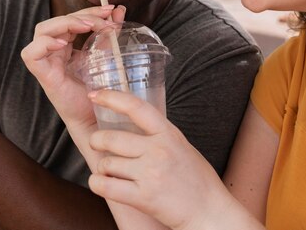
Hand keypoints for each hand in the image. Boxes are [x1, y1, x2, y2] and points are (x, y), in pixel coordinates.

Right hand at [21, 5, 124, 131]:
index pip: (70, 19)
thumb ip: (110, 34)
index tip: (110, 10)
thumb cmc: (98, 91)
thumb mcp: (106, 56)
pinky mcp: (43, 76)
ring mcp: (47, 63)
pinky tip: (64, 42)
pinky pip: (31, 54)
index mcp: (66, 47)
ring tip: (88, 26)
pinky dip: (45, 43)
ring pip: (42, 31)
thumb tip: (120, 10)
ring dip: (65, 23)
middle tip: (103, 18)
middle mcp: (53, 53)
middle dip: (80, 14)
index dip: (88, 10)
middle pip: (56, 21)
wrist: (96, 119)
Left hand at [86, 90, 234, 229]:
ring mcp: (150, 173)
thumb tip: (131, 122)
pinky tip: (103, 183)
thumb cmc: (196, 179)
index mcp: (168, 133)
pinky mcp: (143, 197)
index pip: (136, 107)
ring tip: (112, 172)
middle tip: (97, 143)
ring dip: (102, 168)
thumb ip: (158, 134)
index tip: (95, 95)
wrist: (210, 211)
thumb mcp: (181, 145)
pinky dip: (98, 183)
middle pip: (110, 138)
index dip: (111, 97)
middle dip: (97, 141)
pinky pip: (105, 186)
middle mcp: (158, 150)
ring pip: (106, 163)